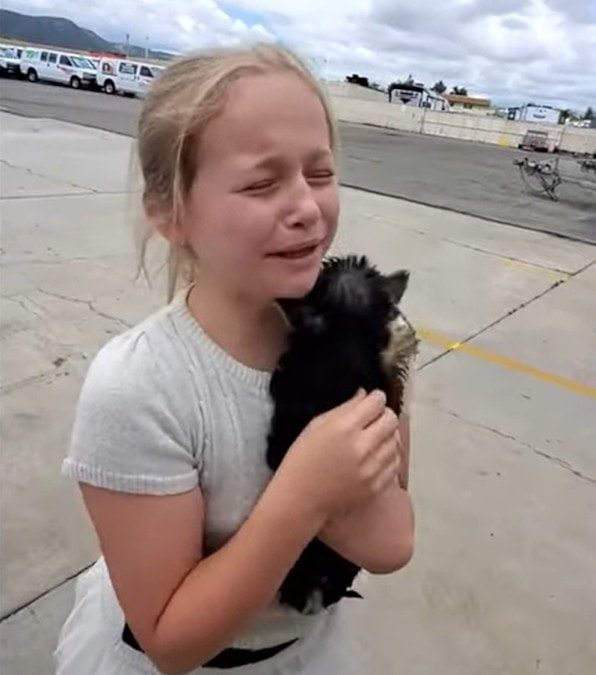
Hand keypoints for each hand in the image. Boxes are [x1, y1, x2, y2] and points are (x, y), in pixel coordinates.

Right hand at [276, 389, 400, 520]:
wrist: (300, 498)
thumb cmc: (303, 460)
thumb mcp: (316, 425)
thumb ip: (344, 408)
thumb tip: (364, 394)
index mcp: (344, 428)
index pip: (376, 402)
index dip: (375, 397)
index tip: (373, 400)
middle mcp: (362, 447)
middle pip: (391, 420)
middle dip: (384, 414)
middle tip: (374, 418)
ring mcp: (371, 469)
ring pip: (395, 441)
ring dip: (387, 435)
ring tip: (374, 438)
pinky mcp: (376, 486)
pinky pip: (395, 463)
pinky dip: (389, 455)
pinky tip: (376, 455)